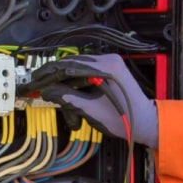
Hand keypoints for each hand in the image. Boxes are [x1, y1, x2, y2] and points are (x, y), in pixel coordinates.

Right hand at [34, 53, 157, 148]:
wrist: (146, 122)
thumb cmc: (124, 118)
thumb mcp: (91, 109)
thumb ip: (67, 98)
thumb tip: (47, 91)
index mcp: (105, 66)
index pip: (69, 65)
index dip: (49, 73)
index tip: (36, 79)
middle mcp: (108, 60)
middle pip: (72, 63)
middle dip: (54, 76)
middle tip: (38, 84)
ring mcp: (109, 63)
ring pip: (77, 67)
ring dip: (65, 81)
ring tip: (53, 92)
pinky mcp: (109, 70)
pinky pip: (86, 71)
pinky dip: (75, 81)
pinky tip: (67, 91)